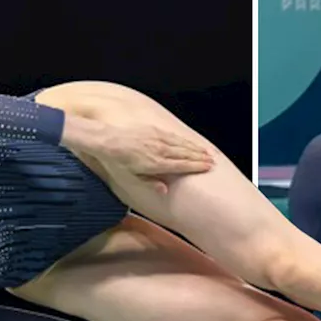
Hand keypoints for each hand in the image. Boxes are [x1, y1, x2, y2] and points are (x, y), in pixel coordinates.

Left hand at [62, 114, 214, 193]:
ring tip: (206, 152)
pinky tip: (189, 142)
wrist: (108, 140)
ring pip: (181, 144)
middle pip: (184, 154)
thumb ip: (149, 184)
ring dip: (194, 148)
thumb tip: (164, 190)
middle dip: (199, 157)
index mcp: (156, 164)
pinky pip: (173, 136)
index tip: (207, 167)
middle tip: (212, 161)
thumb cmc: (118, 162)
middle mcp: (159, 151)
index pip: (180, 165)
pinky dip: (183, 140)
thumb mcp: (131, 178)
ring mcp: (157, 139)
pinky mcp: (153, 131)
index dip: (195, 166)